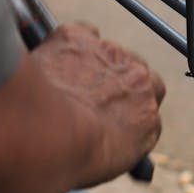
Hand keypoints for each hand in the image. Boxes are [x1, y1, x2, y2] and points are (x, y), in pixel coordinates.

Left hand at [31, 23, 164, 186]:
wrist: (43, 135)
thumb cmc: (76, 156)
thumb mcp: (119, 158)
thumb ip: (130, 139)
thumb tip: (120, 138)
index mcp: (149, 106)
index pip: (150, 98)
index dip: (131, 105)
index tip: (113, 115)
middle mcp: (137, 74)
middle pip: (134, 71)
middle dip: (118, 81)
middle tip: (90, 99)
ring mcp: (108, 52)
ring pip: (107, 52)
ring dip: (93, 64)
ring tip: (65, 85)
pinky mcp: (77, 37)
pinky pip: (80, 33)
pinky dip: (69, 44)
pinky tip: (54, 62)